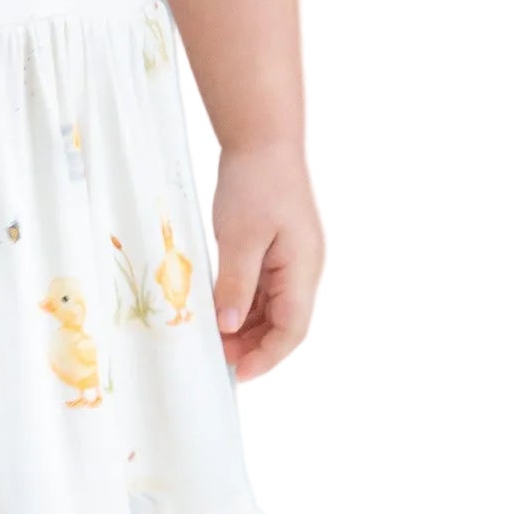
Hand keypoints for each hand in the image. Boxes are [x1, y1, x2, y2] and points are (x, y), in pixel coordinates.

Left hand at [212, 142, 322, 380]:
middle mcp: (302, 271)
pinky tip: (215, 313)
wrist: (262, 140)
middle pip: (282, 324)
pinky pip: (260, 291)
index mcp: (303, 269)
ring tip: (210, 340)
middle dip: (251, 346)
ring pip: (270, 311)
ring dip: (243, 329)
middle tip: (214, 358)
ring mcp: (290, 262)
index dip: (267, 356)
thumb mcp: (239, 237)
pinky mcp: (275, 254)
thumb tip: (228, 327)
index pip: (292, 329)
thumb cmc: (255, 184)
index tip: (237, 373)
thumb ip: (235, 284)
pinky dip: (239, 306)